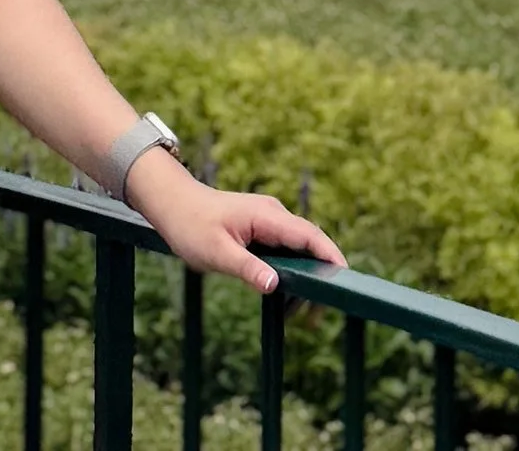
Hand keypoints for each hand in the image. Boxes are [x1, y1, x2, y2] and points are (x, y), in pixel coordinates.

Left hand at [124, 148, 342, 292]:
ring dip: (305, 279)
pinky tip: (284, 300)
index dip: (331, 256)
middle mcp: (274, 215)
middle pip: (310, 244)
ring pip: (299, 250)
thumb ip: (247, 268)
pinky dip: (291, 274)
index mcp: (267, 216)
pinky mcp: (262, 230)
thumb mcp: (216, 252)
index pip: (309, 236)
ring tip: (300, 315)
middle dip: (322, 275)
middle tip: (319, 313)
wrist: (171, 203)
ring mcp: (269, 221)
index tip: (346, 279)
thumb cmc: (190, 225)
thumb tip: (275, 287)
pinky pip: (286, 252)